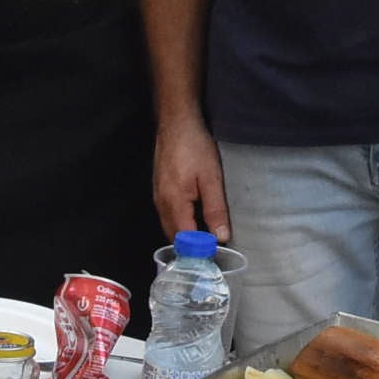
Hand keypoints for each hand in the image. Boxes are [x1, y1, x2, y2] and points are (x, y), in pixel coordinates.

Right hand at [153, 115, 229, 241]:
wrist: (176, 123)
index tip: (215, 255)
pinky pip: (167, 215)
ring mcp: (157, 196)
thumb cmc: (195, 147)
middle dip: (191, 247)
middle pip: (174, 237)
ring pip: (169, 226)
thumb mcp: (211, 178)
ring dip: (185, 236)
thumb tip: (221, 237)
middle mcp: (161, 204)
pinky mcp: (158, 190)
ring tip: (205, 238)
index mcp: (174, 203)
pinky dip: (179, 223)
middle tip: (212, 249)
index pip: (184, 240)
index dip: (199, 250)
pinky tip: (194, 219)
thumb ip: (215, 209)